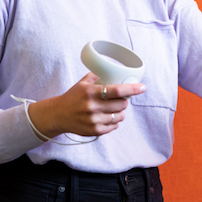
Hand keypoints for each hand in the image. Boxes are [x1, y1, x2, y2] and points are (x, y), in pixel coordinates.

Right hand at [27, 72, 145, 139]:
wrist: (58, 115)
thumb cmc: (73, 97)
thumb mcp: (82, 83)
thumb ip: (97, 75)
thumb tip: (114, 70)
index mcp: (91, 92)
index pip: (117, 91)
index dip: (132, 89)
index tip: (142, 87)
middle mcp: (93, 107)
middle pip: (122, 104)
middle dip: (124, 101)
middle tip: (120, 99)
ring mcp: (94, 120)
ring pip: (120, 116)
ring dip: (120, 112)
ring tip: (113, 108)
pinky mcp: (95, 131)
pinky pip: (114, 126)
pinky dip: (114, 121)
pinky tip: (108, 117)